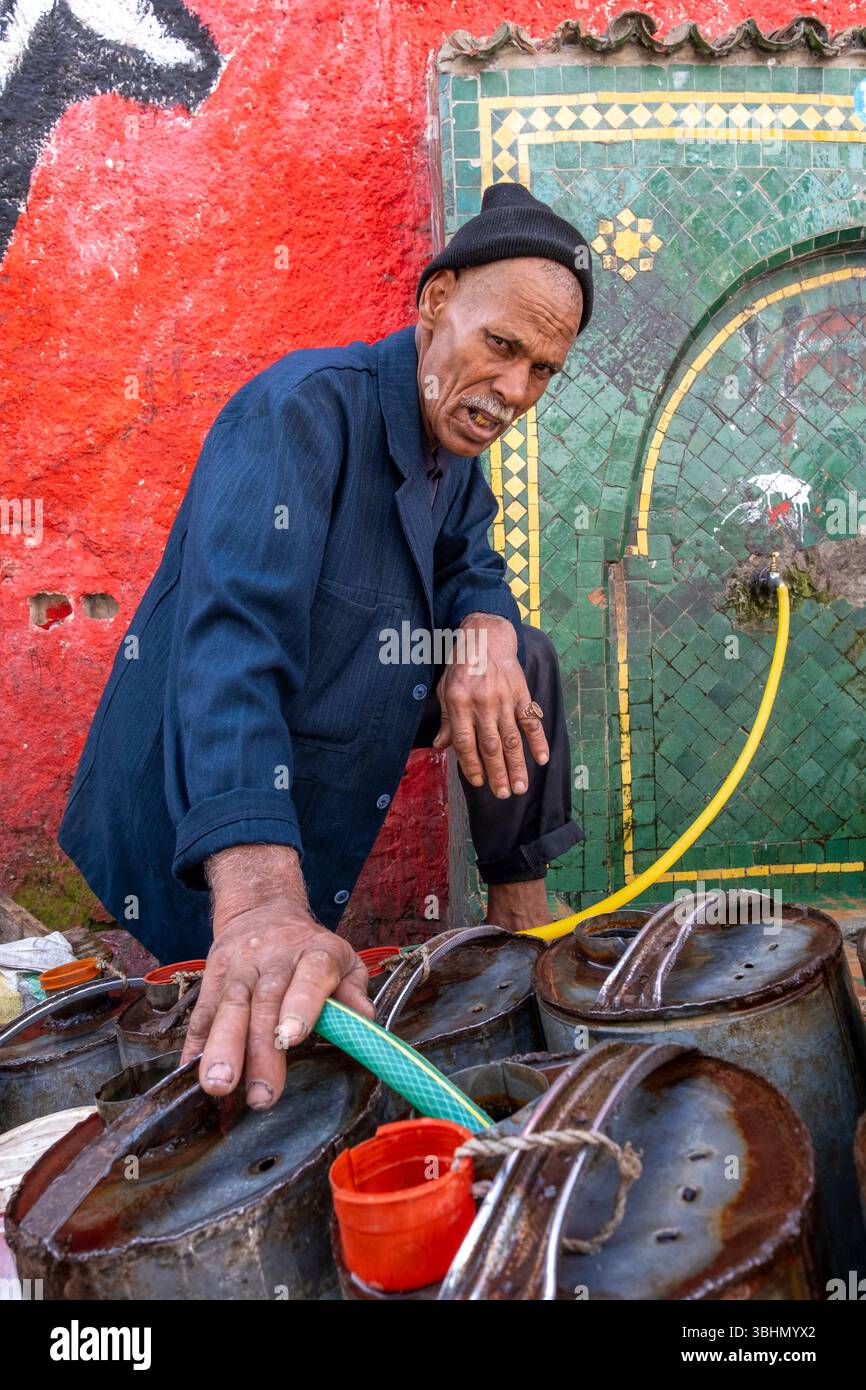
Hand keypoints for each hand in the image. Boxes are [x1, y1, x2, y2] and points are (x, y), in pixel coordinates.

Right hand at [181, 846, 373, 1109]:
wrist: (263, 912)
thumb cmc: (311, 951)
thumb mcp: (344, 961)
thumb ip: (354, 993)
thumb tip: (365, 1022)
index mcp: (314, 954)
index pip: (308, 977)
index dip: (299, 1006)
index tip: (290, 1039)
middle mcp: (273, 959)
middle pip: (264, 1002)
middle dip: (258, 1050)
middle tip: (260, 1094)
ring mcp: (239, 967)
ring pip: (228, 1006)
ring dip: (221, 1049)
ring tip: (217, 1086)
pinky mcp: (211, 977)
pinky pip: (202, 1012)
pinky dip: (196, 1041)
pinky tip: (190, 1069)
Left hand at [432, 613, 548, 797]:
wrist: (486, 637)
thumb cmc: (461, 666)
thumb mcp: (445, 689)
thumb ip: (446, 720)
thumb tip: (440, 747)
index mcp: (459, 703)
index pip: (465, 742)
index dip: (471, 765)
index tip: (479, 783)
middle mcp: (482, 702)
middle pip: (491, 745)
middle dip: (497, 773)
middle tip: (503, 795)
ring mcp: (504, 698)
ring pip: (512, 738)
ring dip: (517, 765)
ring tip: (519, 787)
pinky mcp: (521, 694)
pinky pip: (531, 720)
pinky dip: (538, 740)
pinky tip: (542, 758)